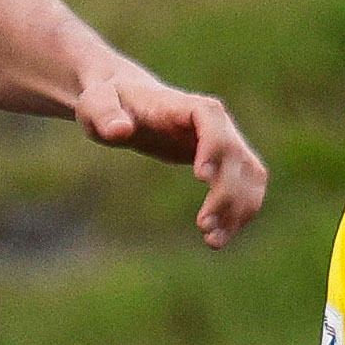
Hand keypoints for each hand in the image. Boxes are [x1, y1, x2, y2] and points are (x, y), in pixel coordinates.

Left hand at [76, 66, 269, 248]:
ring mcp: (223, 142)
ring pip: (249, 174)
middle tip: (202, 225)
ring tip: (212, 241)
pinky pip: (245, 188)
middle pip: (235, 153)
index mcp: (180, 104)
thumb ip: (104, 115)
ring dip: (239, 208)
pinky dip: (239, 214)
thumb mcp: (95, 105)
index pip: (210, 116)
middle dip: (225, 192)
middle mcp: (212, 122)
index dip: (213, 144)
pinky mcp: (224, 163)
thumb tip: (119, 131)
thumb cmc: (108, 102)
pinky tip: (217, 238)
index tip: (201, 177)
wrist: (127, 102)